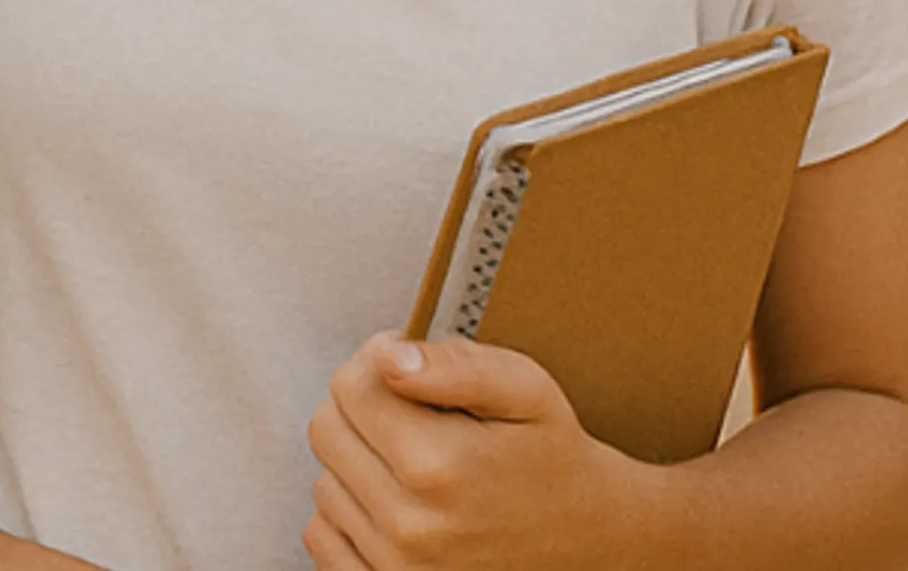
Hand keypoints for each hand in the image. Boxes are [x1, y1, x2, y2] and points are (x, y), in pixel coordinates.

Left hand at [302, 337, 657, 569]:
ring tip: (415, 460)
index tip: (410, 367)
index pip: (350, 386)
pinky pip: (322, 533)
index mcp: (439, 466)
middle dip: (362, 405)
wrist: (586, 538)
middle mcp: (409, 524)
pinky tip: (394, 498)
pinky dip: (349, 510)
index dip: (378, 361)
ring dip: (358, 459)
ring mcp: (394, 565)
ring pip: (324, 478)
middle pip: (326, 428)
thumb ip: (457, 365)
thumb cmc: (552, 458)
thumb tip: (389, 357)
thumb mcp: (526, 390)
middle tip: (411, 409)